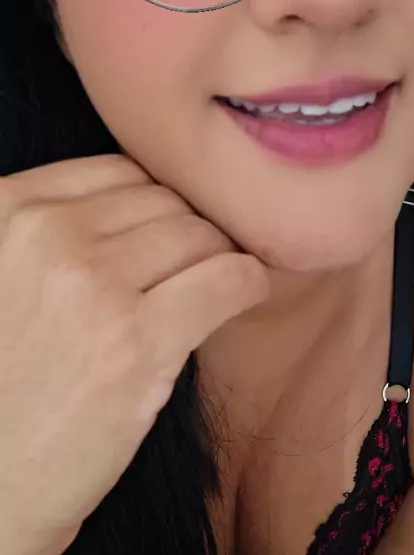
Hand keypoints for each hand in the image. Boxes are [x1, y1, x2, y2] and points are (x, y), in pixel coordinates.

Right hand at [0, 154, 268, 554]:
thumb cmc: (5, 384)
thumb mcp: (5, 279)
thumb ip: (53, 230)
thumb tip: (150, 201)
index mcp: (6, 210)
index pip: (119, 170)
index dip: (157, 201)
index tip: (172, 232)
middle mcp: (46, 235)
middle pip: (164, 199)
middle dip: (189, 230)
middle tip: (195, 268)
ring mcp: (92, 284)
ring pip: (199, 234)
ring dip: (218, 256)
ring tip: (216, 285)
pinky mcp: (139, 342)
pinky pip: (228, 278)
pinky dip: (248, 282)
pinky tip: (246, 293)